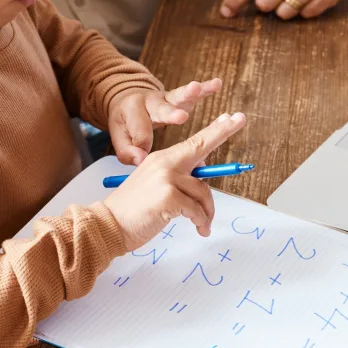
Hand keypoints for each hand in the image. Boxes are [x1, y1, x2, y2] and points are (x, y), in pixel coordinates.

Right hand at [104, 112, 246, 250]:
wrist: (107, 225)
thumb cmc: (133, 210)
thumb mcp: (156, 187)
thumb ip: (178, 179)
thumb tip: (204, 181)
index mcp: (161, 159)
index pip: (194, 142)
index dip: (215, 130)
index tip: (230, 118)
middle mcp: (164, 163)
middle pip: (201, 145)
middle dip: (223, 131)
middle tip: (240, 118)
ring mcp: (166, 178)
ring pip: (203, 191)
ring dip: (207, 212)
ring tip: (203, 224)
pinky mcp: (168, 197)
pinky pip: (196, 209)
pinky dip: (200, 221)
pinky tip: (198, 229)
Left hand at [107, 78, 222, 165]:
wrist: (128, 100)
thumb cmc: (126, 123)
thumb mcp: (119, 137)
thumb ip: (127, 152)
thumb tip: (141, 160)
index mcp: (133, 112)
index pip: (141, 133)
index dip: (144, 146)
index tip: (144, 158)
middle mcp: (150, 102)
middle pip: (161, 109)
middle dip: (171, 114)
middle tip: (181, 117)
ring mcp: (166, 98)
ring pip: (178, 96)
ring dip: (189, 93)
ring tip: (197, 88)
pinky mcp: (179, 97)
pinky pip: (192, 94)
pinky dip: (205, 88)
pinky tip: (216, 84)